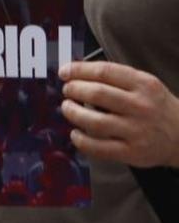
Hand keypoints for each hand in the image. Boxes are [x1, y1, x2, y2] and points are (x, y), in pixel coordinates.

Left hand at [61, 59, 178, 168]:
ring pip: (94, 121)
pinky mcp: (132, 152)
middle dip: (74, 90)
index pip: (105, 71)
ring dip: (73, 113)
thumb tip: (77, 73)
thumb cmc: (157, 108)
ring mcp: (137, 131)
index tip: (65, 72)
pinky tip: (76, 133)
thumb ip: (118, 78)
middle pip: (97, 94)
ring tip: (68, 108)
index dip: (79, 70)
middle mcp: (141, 107)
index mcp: (145, 85)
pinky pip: (98, 147)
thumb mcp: (147, 85)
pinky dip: (81, 140)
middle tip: (67, 91)